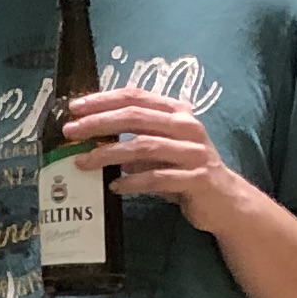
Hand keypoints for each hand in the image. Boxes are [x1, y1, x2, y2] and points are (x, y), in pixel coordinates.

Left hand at [58, 88, 243, 226]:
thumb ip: (133, 138)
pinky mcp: (197, 179)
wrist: (226, 200)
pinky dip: (133, 182)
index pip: (135, 96)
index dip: (103, 100)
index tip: (74, 107)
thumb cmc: (184, 170)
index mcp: (176, 112)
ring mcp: (194, 152)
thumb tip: (88, 136)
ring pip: (144, 147)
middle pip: (136, 117)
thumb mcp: (160, 148)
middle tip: (71, 132)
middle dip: (99, 123)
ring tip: (82, 163)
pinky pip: (158, 178)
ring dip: (109, 154)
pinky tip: (113, 186)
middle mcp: (187, 127)